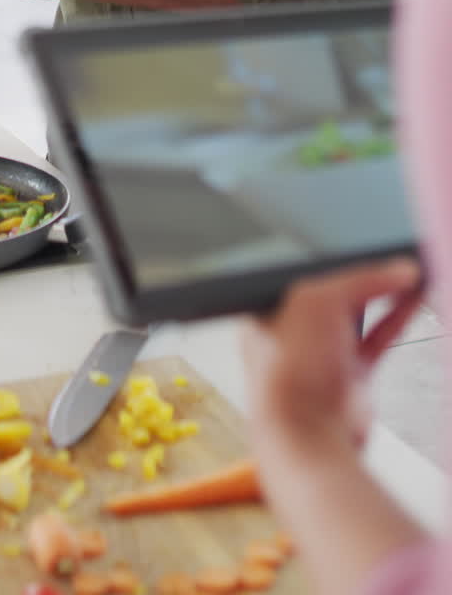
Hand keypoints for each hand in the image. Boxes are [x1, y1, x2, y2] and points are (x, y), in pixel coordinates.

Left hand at [241, 259, 421, 470]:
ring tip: (412, 270)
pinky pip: (379, 336)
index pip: (306, 273)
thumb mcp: (318, 303)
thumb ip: (360, 281)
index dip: (334, 258)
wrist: (310, 438)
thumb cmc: (291, 374)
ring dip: (388, 293)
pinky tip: (415, 296)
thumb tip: (397, 270)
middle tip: (394, 255)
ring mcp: (323, 355)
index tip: (364, 244)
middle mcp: (294, 331)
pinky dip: (398, 317)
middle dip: (366, 275)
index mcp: (269, 310)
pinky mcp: (351, 375)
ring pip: (362, 312)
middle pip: (336, 292)